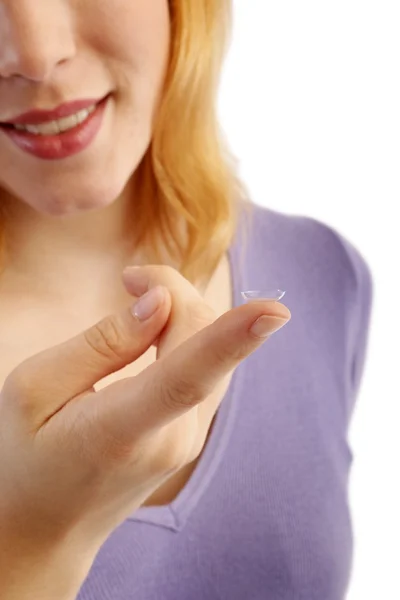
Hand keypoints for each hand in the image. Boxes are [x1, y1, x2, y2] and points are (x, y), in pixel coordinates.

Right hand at [0, 264, 290, 554]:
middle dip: (175, 291)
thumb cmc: (27, 453)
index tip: (276, 311)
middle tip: (130, 279)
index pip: (185, 379)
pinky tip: (159, 327)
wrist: (47, 527)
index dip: (231, 340)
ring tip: (137, 299)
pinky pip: (208, 368)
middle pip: (202, 339)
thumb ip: (103, 342)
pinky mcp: (193, 434)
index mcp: (121, 429)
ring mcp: (189, 440)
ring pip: (212, 350)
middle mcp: (172, 439)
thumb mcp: (35, 389)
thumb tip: (161, 302)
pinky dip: (190, 334)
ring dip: (184, 311)